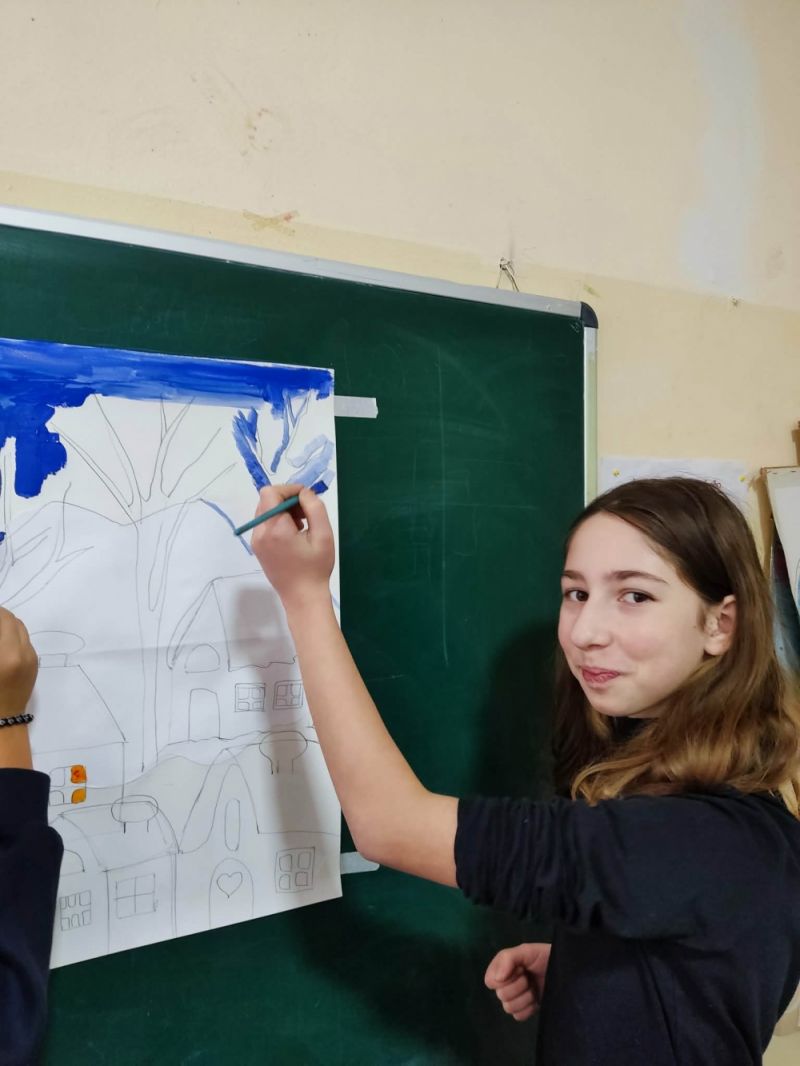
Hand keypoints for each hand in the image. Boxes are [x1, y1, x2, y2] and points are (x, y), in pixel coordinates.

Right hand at [0, 606, 37, 717]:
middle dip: (0, 617)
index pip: (4, 619)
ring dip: (7, 626)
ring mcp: (32, 658)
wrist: (2, 719)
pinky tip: (2, 643)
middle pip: (14, 622)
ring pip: (21, 630)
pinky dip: (13, 637)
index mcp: (8, 655)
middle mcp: (25, 653)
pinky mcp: (35, 664)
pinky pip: (25, 642)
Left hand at [250, 484, 334, 612]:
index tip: (306, 498)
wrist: (303, 597)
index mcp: (275, 529)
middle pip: (266, 500)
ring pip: (265, 511)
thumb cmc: (316, 568)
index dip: (289, 489)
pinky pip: (265, 524)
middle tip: (306, 513)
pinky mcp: (258, 548)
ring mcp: (256, 541)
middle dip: (287, 500)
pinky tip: (293, 535)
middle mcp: (260, 533)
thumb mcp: (324, 535)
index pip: (270, 492)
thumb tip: (304, 493)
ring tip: (301, 525)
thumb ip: (315, 508)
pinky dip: (278, 522)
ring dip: (283, 511)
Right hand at [484, 942, 550, 1021]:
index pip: (490, 981)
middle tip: (529, 978)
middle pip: (501, 995)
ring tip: (534, 988)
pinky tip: (536, 1000)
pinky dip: (528, 1008)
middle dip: (518, 986)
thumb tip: (496, 980)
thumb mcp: (525, 950)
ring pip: (509, 1008)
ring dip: (525, 997)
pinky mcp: (525, 1010)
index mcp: (502, 969)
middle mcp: (506, 985)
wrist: (564, 969)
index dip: (504, 978)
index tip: (519, 969)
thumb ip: (507, 959)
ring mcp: (516, 999)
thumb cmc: (544, 956)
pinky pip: (518, 1016)